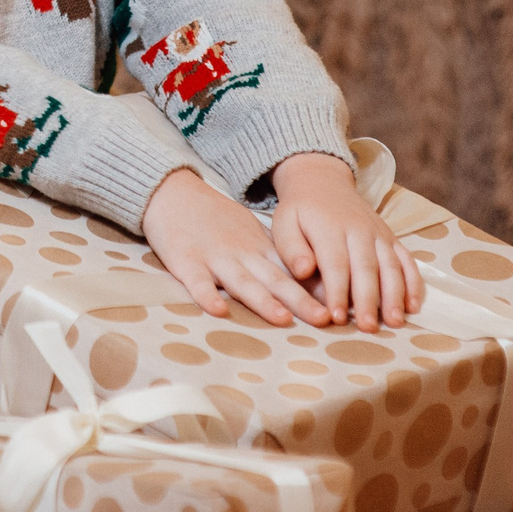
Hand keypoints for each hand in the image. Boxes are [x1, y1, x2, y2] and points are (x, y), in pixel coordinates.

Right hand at [138, 167, 328, 327]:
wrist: (173, 193)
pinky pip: (198, 282)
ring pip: (242, 282)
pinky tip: (218, 310)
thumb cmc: (213, 217)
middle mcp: (242, 254)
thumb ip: (272, 256)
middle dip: (300, 301)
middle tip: (324, 319)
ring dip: (263, 301)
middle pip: (274, 280)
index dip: (315, 290)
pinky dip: (207, 296)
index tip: (339, 307)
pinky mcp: (186, 262)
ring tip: (282, 319)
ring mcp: (214, 258)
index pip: (292, 272)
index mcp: (258, 249)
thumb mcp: (249, 232)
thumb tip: (309, 279)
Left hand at [268, 152, 424, 331]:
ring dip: (395, 295)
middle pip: (367, 268)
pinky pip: (407, 260)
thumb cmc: (300, 213)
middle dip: (369, 300)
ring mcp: (378, 233)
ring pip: (391, 265)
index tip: (337, 318)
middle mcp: (358, 230)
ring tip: (395, 322)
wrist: (322, 183)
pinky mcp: (391, 238)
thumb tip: (304, 271)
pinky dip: (413, 283)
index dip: (338, 292)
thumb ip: (292, 249)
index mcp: (329, 228)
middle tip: (369, 328)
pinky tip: (413, 306)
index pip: (335, 264)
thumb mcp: (284, 224)